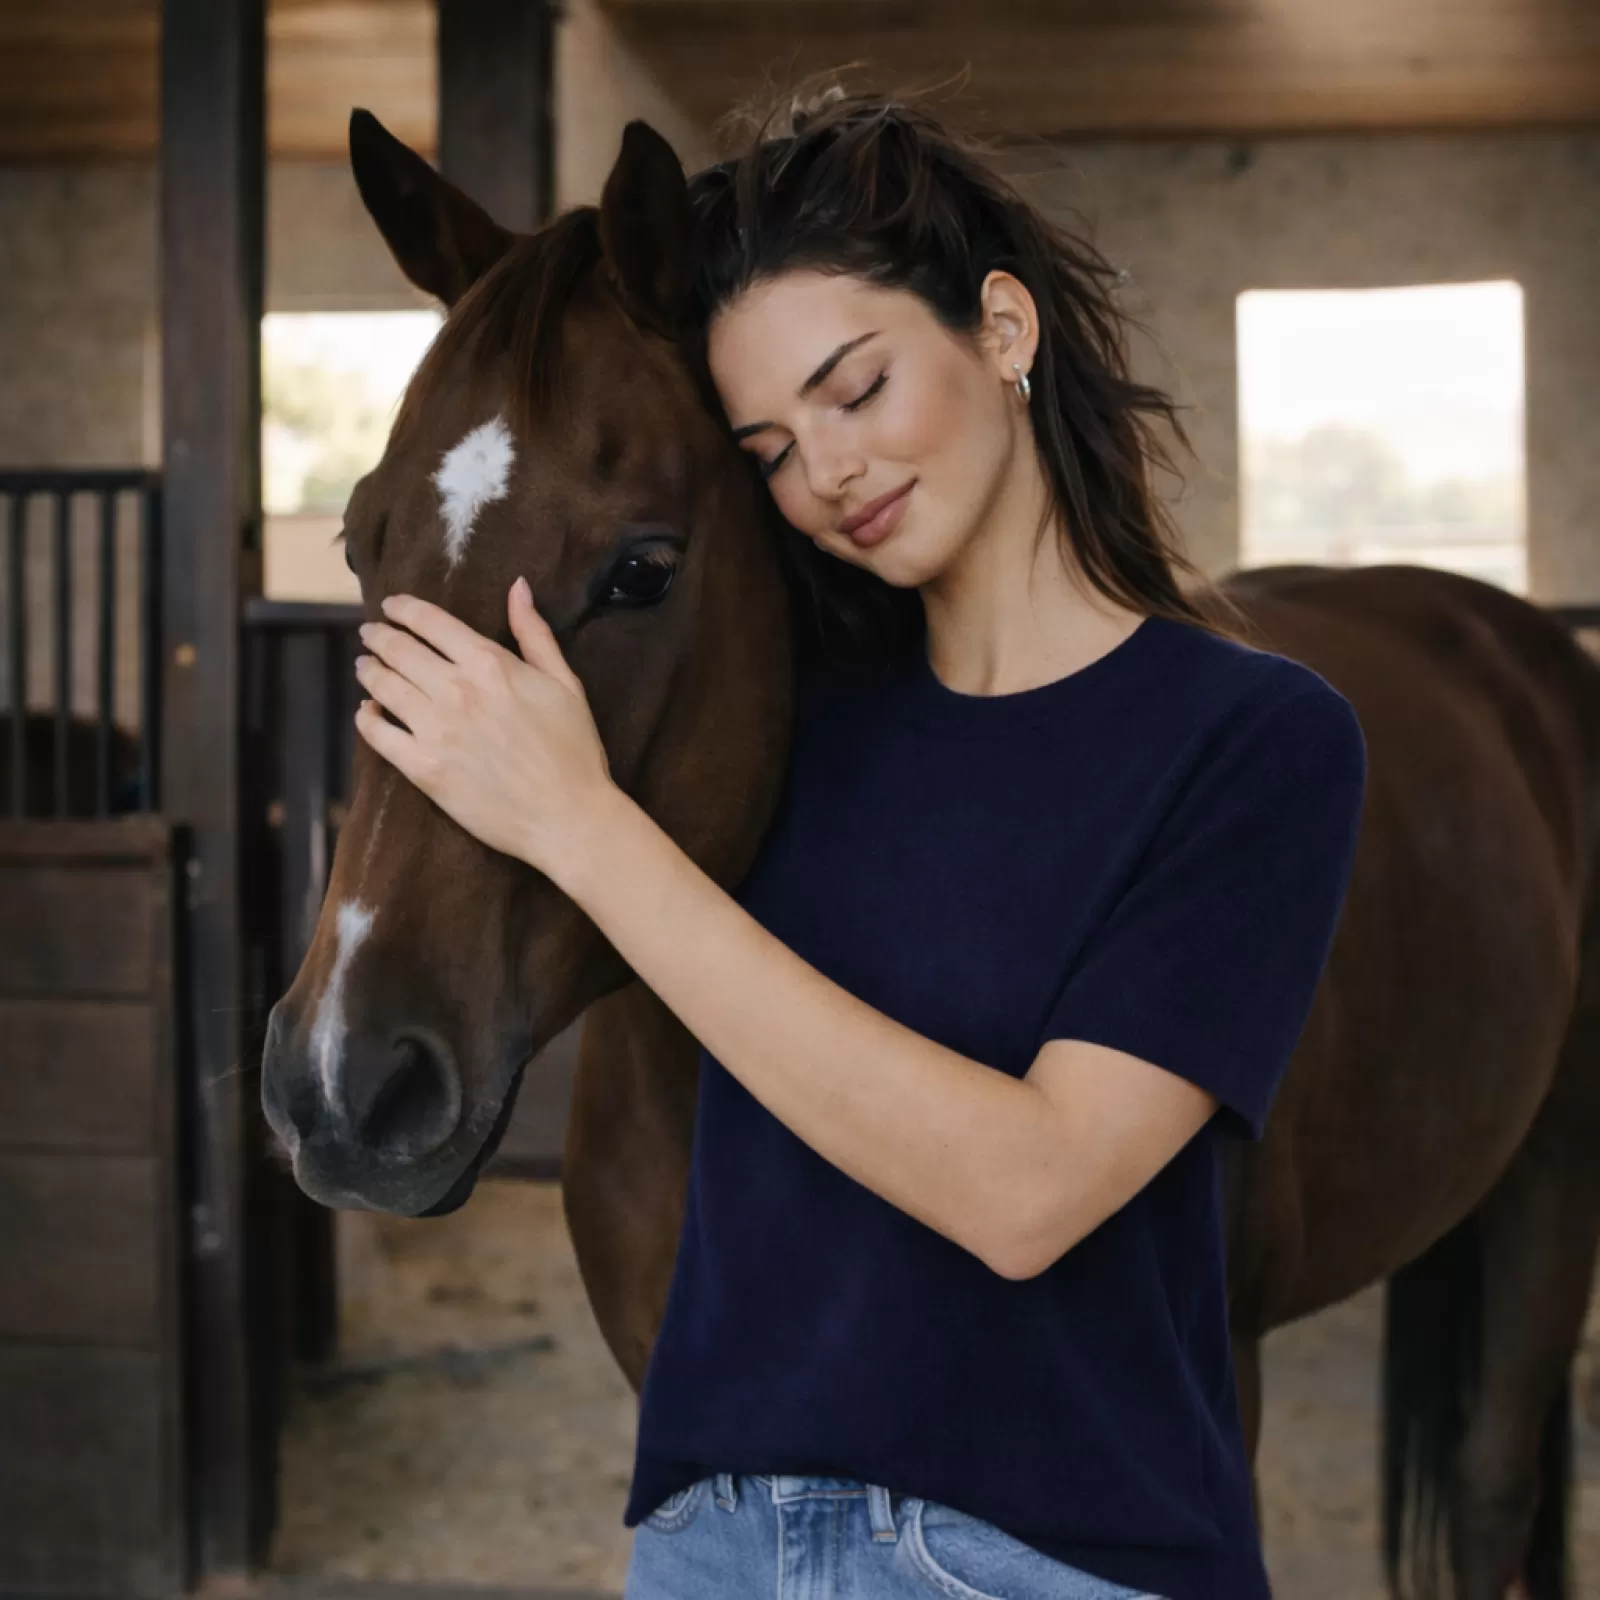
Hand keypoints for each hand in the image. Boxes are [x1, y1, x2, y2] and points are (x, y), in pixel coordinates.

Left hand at [352, 577, 615, 882]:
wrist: (567, 816)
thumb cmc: (574, 750)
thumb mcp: (565, 683)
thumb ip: (535, 634)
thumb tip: (517, 587)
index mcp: (490, 664)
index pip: (432, 623)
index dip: (405, 609)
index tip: (392, 606)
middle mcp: (456, 690)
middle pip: (400, 650)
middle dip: (379, 637)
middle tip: (370, 634)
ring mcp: (435, 730)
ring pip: (383, 687)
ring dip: (368, 671)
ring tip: (364, 666)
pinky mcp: (423, 768)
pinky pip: (379, 735)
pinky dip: (366, 719)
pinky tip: (366, 712)